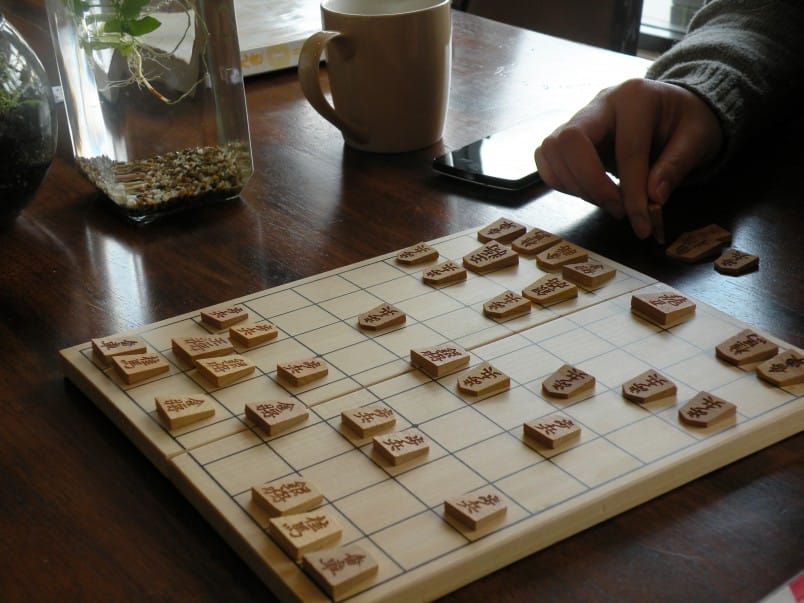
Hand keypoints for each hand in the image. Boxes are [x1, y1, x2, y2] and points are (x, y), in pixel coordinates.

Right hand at [534, 79, 723, 238]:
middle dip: (590, 184)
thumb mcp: (697, 139)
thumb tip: (652, 198)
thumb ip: (676, 166)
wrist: (672, 109)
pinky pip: (545, 158)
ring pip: (552, 150)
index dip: (632, 192)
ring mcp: (578, 117)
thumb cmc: (686, 122)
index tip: (641, 225)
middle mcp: (600, 103)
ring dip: (574, 186)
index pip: (626, 149)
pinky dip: (561, 182)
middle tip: (617, 210)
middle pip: (570, 141)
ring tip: (606, 202)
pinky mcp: (566, 135)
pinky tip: (588, 192)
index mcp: (636, 97)